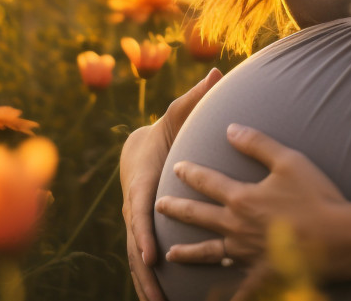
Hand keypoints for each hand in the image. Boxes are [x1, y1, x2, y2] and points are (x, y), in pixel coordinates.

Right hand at [120, 67, 223, 300]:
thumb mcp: (176, 114)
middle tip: (157, 293)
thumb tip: (215, 72)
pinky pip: (144, 261)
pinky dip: (148, 282)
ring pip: (137, 259)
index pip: (142, 212)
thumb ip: (195, 97)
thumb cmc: (164, 131)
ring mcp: (136, 223)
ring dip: (146, 285)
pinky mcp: (142, 233)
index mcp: (142, 183)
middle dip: (145, 272)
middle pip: (136, 245)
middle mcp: (135, 208)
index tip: (152, 254)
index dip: (146, 234)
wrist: (139, 148)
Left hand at [156, 124, 350, 291]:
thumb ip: (257, 144)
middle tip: (159, 206)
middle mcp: (236, 227)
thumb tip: (229, 128)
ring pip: (209, 252)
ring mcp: (246, 253)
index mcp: (241, 198)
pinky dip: (227, 295)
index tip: (176, 167)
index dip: (190, 173)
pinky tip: (217, 300)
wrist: (338, 239)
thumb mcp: (288, 160)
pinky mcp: (261, 272)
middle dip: (177, 210)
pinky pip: (238, 287)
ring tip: (172, 254)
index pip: (207, 182)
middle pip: (198, 216)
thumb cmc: (315, 196)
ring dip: (188, 252)